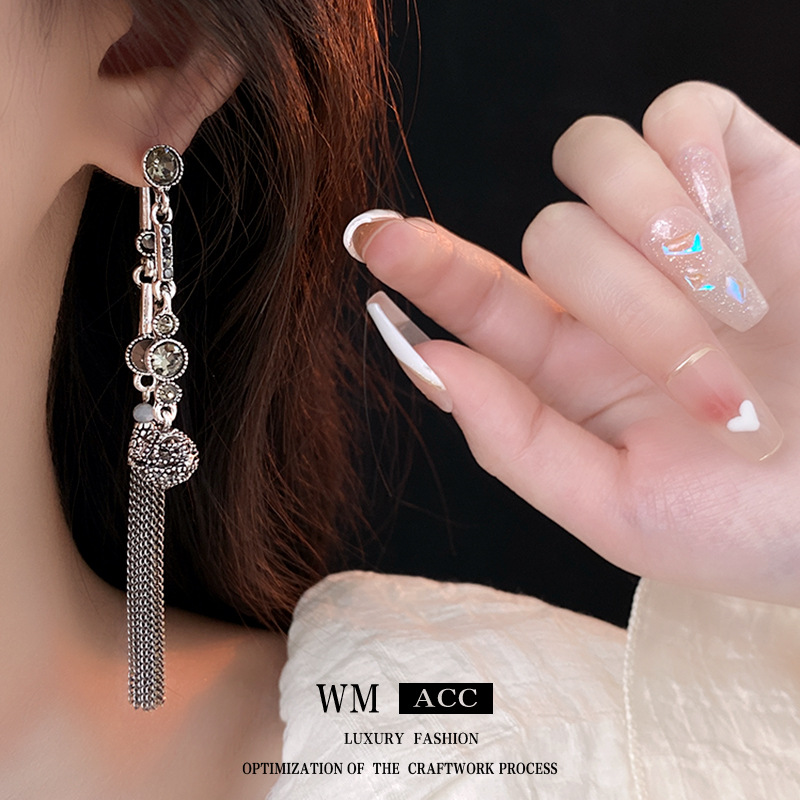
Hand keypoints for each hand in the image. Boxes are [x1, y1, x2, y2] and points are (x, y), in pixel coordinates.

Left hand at [347, 82, 799, 606]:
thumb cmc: (765, 522)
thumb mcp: (626, 514)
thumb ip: (519, 445)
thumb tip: (431, 364)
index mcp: (574, 372)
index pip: (478, 298)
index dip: (424, 265)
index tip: (373, 242)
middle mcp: (614, 294)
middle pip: (550, 237)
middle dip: (627, 309)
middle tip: (716, 393)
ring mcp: (679, 233)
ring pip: (595, 159)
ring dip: (656, 236)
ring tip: (741, 311)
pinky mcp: (753, 181)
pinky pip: (683, 113)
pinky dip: (693, 161)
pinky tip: (730, 229)